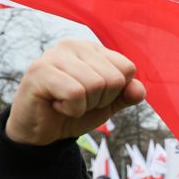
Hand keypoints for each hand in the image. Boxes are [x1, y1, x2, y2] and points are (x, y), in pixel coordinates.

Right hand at [7, 40, 145, 145]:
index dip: (116, 93)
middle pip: (113, 79)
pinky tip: (56, 104)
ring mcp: (55, 55)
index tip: (94, 97)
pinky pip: (75, 94)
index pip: (127, 69)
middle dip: (100, 101)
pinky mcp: (40, 70)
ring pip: (95, 85)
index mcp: (93, 50)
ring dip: (84, 106)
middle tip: (78, 102)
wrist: (40, 133)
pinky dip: (71, 109)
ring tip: (66, 102)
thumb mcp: (107, 105)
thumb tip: (139, 90)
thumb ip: (126, 95)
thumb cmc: (73, 112)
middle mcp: (75, 45)